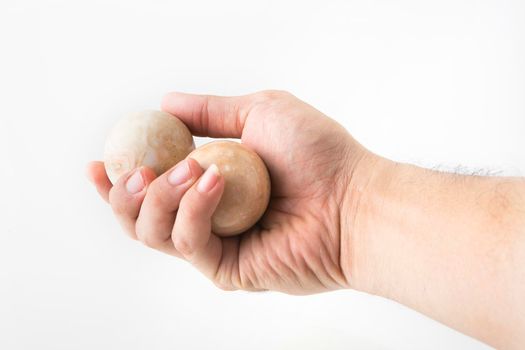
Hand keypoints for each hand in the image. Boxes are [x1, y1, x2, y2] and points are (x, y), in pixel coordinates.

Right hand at [86, 90, 369, 293]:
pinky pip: (188, 242)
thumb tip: (165, 102)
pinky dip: (192, 208)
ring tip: (190, 168)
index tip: (100, 161)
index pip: (151, 190)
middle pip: (139, 218)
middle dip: (127, 193)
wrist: (353, 197)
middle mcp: (208, 219)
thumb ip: (210, 111)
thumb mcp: (260, 112)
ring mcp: (216, 246)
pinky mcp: (227, 269)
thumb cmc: (317, 154)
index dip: (119, 179)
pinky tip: (212, 181)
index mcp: (210, 187)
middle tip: (139, 169)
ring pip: (153, 233)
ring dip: (160, 195)